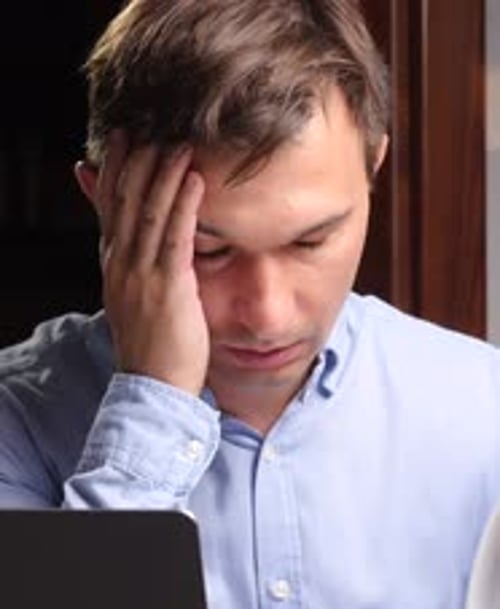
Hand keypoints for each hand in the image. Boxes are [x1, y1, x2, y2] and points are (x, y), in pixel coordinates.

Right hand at [95, 131, 208, 393]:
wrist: (153, 386)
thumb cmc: (152, 346)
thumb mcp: (134, 300)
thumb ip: (134, 266)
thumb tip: (134, 244)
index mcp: (114, 266)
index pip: (110, 207)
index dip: (116, 168)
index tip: (124, 137)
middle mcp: (122, 265)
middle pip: (125, 200)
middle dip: (137, 159)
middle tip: (150, 124)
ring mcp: (142, 275)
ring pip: (149, 212)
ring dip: (164, 172)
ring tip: (180, 140)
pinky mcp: (169, 288)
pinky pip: (176, 237)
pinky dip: (185, 205)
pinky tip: (195, 179)